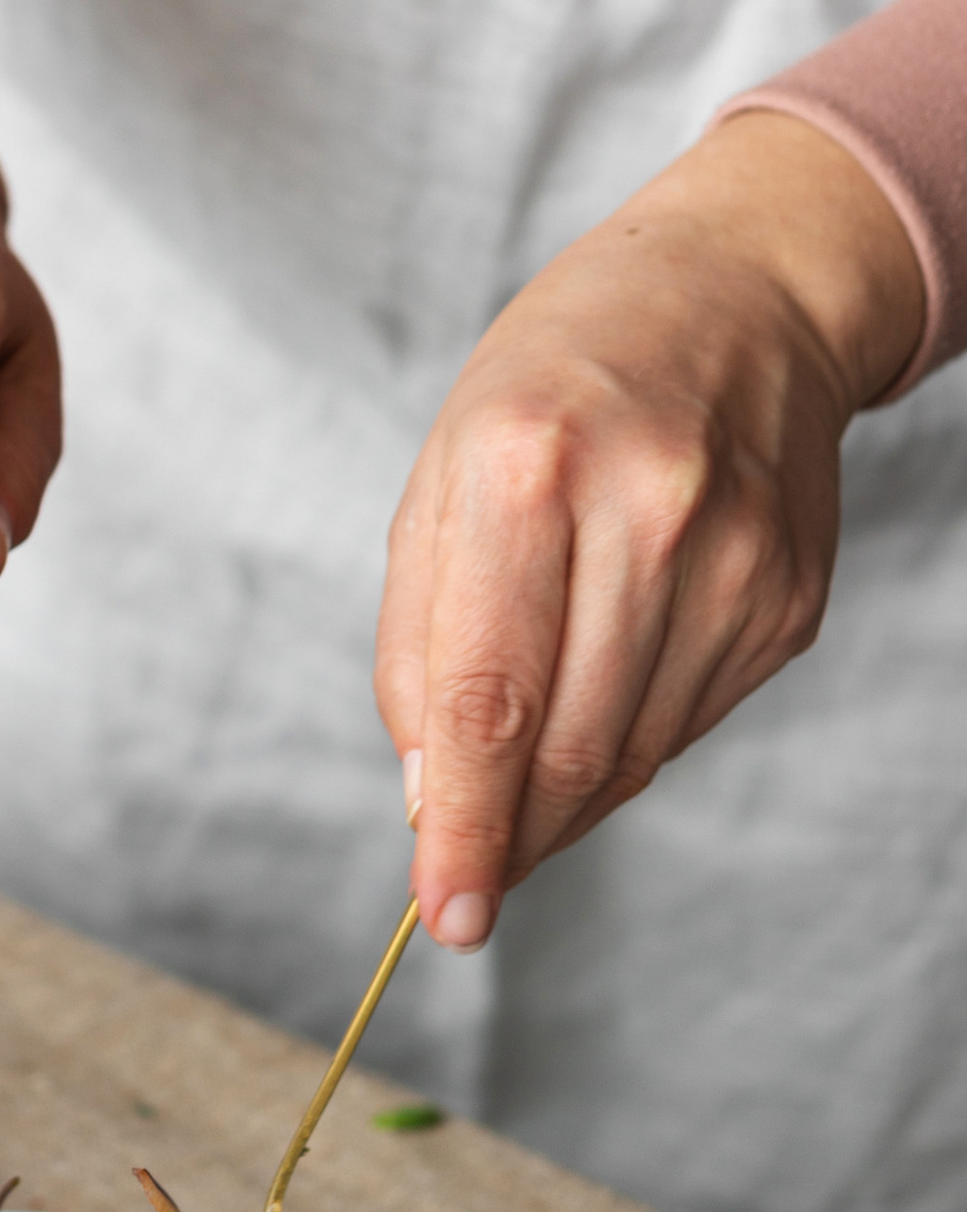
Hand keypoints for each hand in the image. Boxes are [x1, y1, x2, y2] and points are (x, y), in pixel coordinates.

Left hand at [377, 111, 925, 948]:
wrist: (737, 297)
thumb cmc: (556, 383)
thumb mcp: (443, 473)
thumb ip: (420, 641)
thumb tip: (429, 797)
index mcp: (528, 469)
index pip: (489, 698)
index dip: (464, 826)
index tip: (442, 914)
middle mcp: (647, 514)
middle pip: (568, 746)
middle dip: (507, 836)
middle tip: (464, 883)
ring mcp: (738, 560)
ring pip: (632, 753)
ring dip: (562, 803)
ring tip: (519, 788)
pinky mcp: (791, 599)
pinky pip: (688, 722)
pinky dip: (625, 745)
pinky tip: (600, 699)